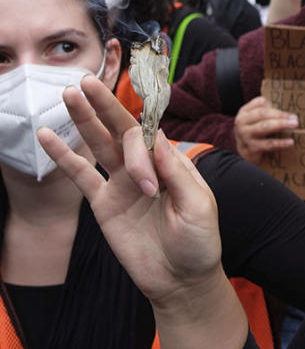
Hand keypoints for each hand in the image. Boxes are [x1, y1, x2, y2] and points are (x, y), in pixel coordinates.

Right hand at [38, 76, 223, 304]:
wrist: (181, 280)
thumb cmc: (199, 242)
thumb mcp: (199, 206)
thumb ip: (178, 172)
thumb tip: (158, 136)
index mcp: (172, 163)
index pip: (152, 136)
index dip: (143, 145)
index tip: (146, 182)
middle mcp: (146, 167)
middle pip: (122, 129)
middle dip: (105, 105)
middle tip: (86, 81)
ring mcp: (122, 183)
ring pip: (100, 144)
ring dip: (84, 120)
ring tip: (68, 94)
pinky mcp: (104, 204)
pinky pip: (81, 176)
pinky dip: (64, 156)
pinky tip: (47, 135)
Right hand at [234, 96, 296, 162]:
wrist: (244, 151)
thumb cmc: (255, 130)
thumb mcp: (256, 119)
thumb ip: (267, 111)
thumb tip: (288, 110)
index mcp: (244, 112)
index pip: (259, 103)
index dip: (273, 104)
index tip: (287, 106)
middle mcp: (242, 122)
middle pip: (262, 114)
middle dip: (280, 114)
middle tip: (294, 117)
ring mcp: (245, 135)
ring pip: (265, 127)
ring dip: (281, 124)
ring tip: (294, 124)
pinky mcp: (252, 148)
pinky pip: (269, 144)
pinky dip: (281, 143)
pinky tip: (291, 142)